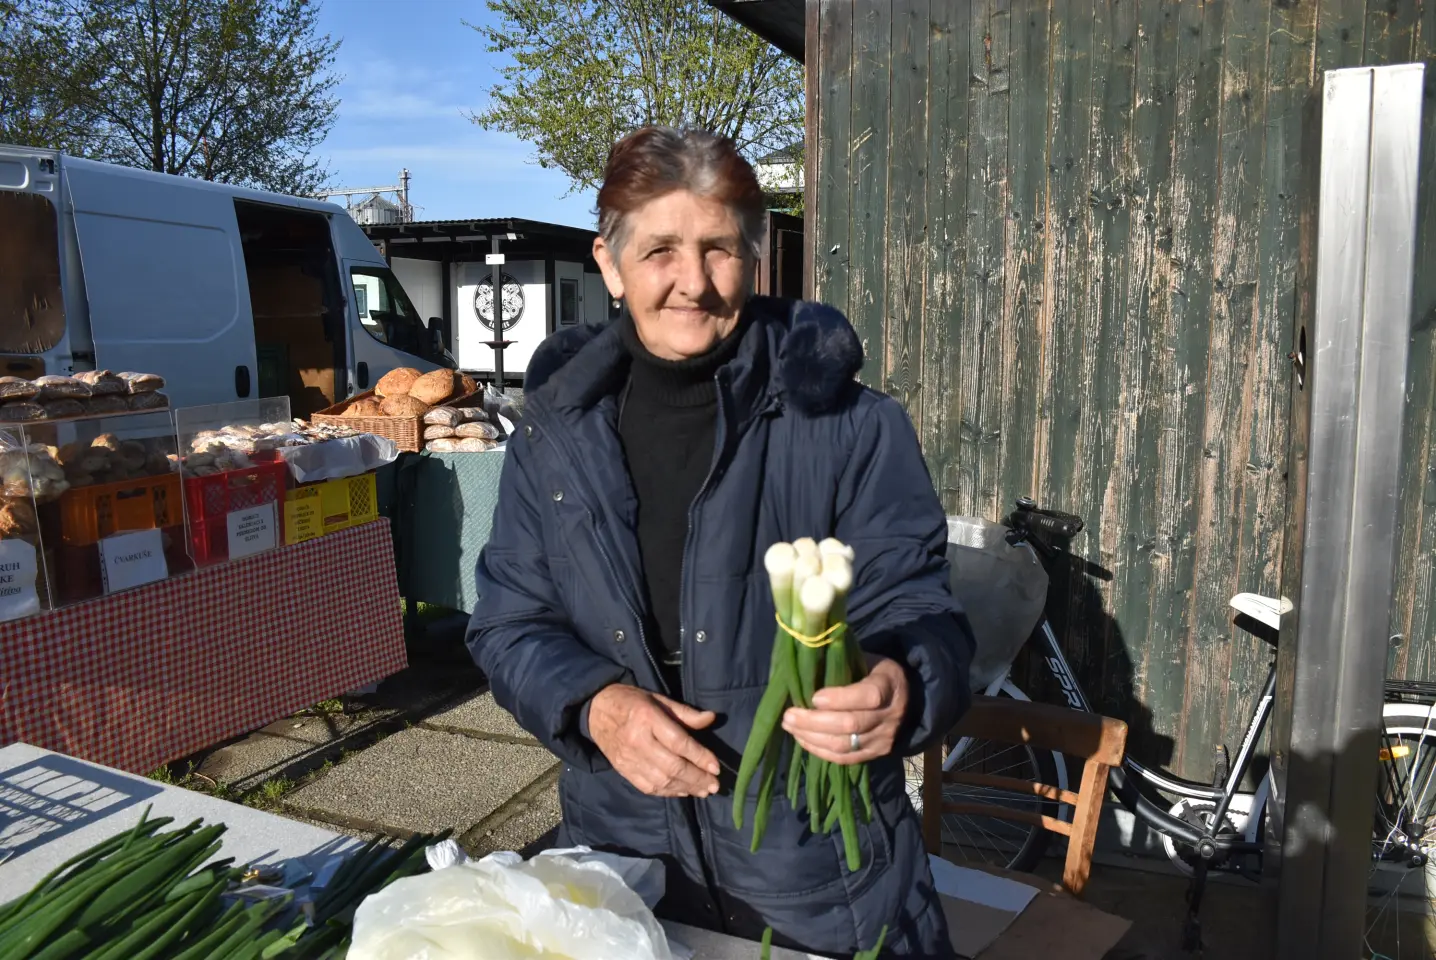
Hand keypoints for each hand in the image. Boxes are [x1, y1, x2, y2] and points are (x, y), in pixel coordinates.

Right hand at [587, 684, 721, 796]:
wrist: (596, 711)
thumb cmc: (632, 702)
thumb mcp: (659, 699)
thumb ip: (685, 712)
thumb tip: (711, 718)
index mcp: (648, 718)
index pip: (678, 742)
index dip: (700, 757)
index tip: (716, 768)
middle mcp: (638, 740)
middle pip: (672, 766)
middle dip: (696, 778)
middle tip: (714, 785)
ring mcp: (628, 758)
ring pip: (661, 780)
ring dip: (685, 788)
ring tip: (703, 791)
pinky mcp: (623, 770)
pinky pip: (648, 787)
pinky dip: (668, 792)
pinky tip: (683, 791)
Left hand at [781, 655, 908, 765]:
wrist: (906, 699)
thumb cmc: (875, 673)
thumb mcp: (866, 659)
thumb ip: (841, 663)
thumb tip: (805, 663)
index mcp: (888, 684)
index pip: (868, 696)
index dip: (839, 699)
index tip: (814, 697)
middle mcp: (890, 715)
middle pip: (851, 724)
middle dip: (814, 721)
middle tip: (789, 715)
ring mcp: (883, 738)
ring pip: (844, 745)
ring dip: (812, 737)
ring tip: (790, 726)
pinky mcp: (875, 754)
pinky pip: (845, 759)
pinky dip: (820, 750)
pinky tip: (802, 738)